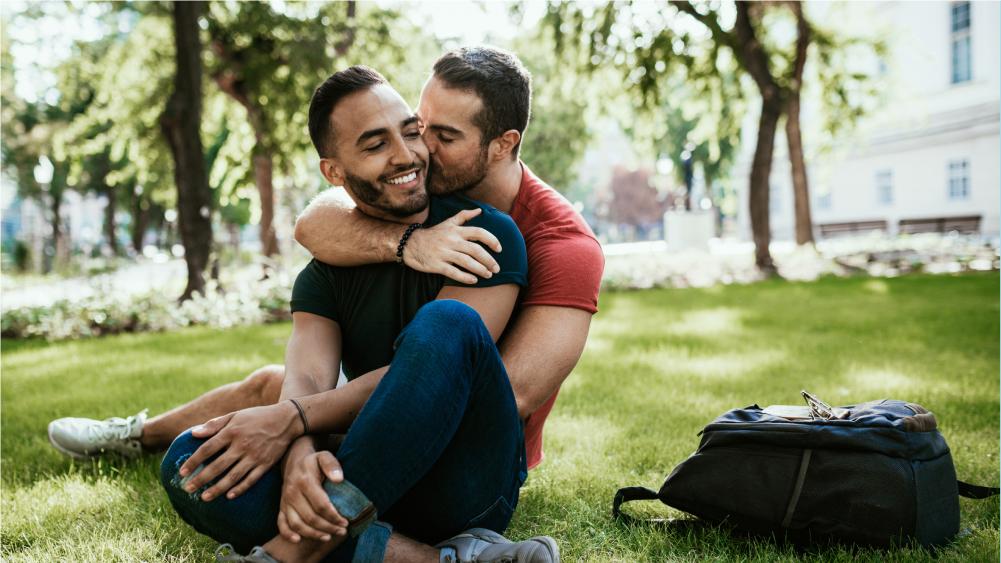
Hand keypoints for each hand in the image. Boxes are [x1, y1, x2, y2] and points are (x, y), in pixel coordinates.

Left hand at [179, 402, 301, 500]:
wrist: (287, 419)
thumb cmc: (257, 416)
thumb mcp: (235, 416)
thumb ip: (214, 425)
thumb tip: (193, 433)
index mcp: (232, 432)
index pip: (207, 449)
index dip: (193, 461)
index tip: (181, 472)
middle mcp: (242, 445)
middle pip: (217, 466)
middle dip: (200, 479)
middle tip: (187, 489)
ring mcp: (255, 456)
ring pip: (232, 476)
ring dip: (217, 488)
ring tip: (204, 498)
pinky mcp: (266, 464)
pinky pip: (251, 479)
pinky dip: (240, 488)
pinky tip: (229, 496)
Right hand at [278, 441, 349, 542]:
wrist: (294, 461)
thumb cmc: (314, 461)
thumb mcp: (324, 456)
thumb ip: (332, 465)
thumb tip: (339, 479)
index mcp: (305, 481)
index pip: (321, 505)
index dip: (334, 516)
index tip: (345, 522)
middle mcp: (292, 493)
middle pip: (310, 517)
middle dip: (328, 527)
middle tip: (342, 531)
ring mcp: (285, 501)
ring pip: (297, 524)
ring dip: (313, 534)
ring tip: (328, 537)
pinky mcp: (281, 507)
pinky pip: (281, 523)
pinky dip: (287, 534)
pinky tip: (298, 540)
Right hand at [405, 208, 501, 283]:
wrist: (410, 244)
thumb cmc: (433, 234)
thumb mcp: (448, 222)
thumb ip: (464, 216)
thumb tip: (479, 210)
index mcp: (456, 231)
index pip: (478, 233)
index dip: (492, 240)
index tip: (499, 249)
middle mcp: (451, 241)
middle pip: (475, 250)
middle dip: (489, 260)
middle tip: (497, 268)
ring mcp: (444, 253)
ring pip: (466, 262)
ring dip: (480, 269)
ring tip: (489, 275)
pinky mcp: (437, 265)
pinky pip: (453, 272)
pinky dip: (465, 277)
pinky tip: (474, 281)